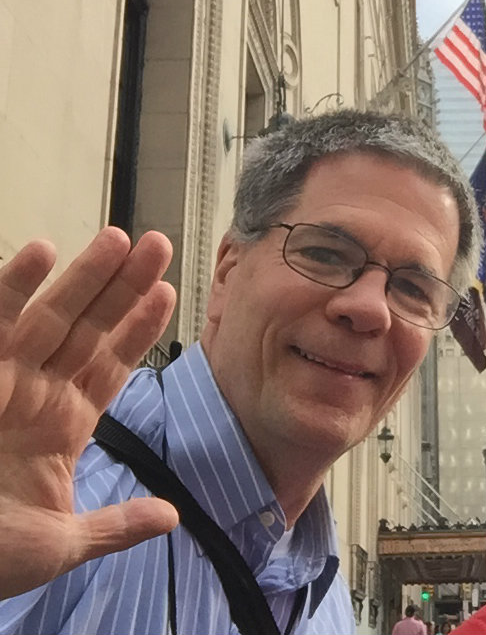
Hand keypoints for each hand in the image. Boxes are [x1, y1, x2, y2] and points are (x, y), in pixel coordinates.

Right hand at [0, 227, 179, 599]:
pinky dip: (11, 289)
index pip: (111, 366)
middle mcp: (35, 396)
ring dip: (83, 277)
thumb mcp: (59, 546)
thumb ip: (114, 526)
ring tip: (120, 239)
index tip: (168, 293)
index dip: (139, 330)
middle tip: (158, 244)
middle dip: (123, 288)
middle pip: (89, 330)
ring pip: (50, 318)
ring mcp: (0, 382)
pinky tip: (39, 252)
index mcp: (62, 428)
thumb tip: (168, 517)